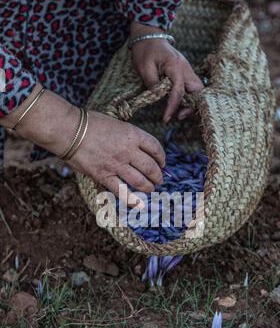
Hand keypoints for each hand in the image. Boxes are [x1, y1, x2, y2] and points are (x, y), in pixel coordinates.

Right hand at [1, 85, 164, 205]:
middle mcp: (128, 150)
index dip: (161, 157)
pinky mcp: (104, 176)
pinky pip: (122, 191)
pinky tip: (138, 204)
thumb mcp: (116, 123)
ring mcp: (116, 165)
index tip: (162, 162)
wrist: (69, 130)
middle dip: (158, 175)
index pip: (155, 148)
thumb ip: (128, 137)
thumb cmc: (90, 123)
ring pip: (140, 181)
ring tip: (151, 189)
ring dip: (149, 187)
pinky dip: (132, 200)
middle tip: (159, 179)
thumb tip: (136, 149)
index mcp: (132, 134)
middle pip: (151, 167)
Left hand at [130, 22, 203, 122]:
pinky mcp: (185, 73)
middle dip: (191, 105)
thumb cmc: (145, 50)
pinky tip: (179, 105)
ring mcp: (187, 70)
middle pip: (198, 90)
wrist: (149, 36)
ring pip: (197, 90)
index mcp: (176, 66)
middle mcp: (186, 68)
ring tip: (178, 114)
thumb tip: (159, 98)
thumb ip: (152, 84)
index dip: (173, 106)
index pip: (178, 91)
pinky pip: (191, 88)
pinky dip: (188, 98)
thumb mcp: (144, 67)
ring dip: (191, 103)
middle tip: (178, 116)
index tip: (166, 118)